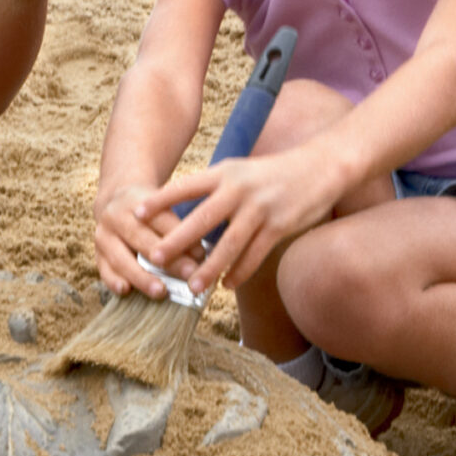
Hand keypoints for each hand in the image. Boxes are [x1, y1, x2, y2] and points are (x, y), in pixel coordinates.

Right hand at [91, 182, 198, 297]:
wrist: (116, 199)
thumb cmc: (150, 210)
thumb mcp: (164, 207)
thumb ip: (180, 228)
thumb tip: (201, 258)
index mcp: (138, 200)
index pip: (161, 219)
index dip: (181, 237)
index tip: (202, 255)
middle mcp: (116, 215)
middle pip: (142, 239)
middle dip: (167, 259)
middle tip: (188, 274)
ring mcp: (103, 235)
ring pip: (121, 258)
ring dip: (141, 276)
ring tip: (160, 291)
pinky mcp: (97, 252)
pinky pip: (103, 269)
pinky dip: (113, 281)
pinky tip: (126, 291)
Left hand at [142, 148, 342, 293]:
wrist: (320, 167)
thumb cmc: (271, 174)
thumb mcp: (239, 172)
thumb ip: (214, 191)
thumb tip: (184, 216)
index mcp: (225, 173)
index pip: (185, 186)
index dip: (159, 201)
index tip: (135, 214)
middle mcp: (239, 189)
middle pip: (201, 219)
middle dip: (176, 241)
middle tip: (154, 260)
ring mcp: (260, 208)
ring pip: (228, 244)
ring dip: (209, 269)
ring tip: (192, 287)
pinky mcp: (279, 225)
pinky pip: (254, 255)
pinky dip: (239, 272)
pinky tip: (226, 285)